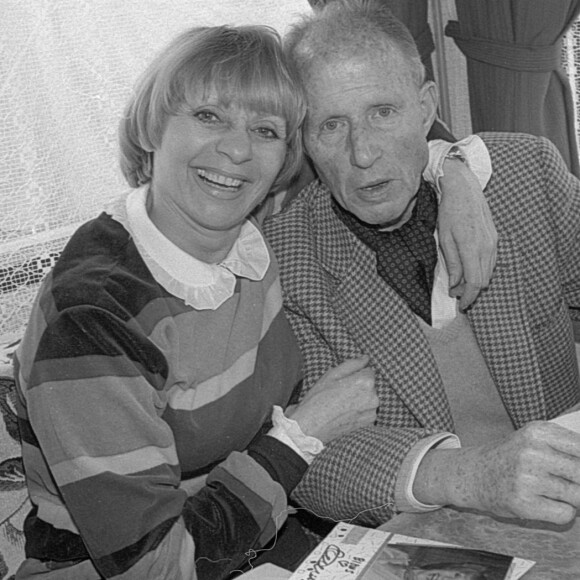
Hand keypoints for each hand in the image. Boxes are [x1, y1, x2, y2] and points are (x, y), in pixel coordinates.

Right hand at [287, 356, 377, 443]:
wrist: (310, 427)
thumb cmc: (318, 398)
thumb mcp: (332, 375)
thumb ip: (352, 364)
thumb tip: (366, 358)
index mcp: (365, 382)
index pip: (368, 370)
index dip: (355, 374)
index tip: (342, 382)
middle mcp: (373, 397)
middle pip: (370, 385)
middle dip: (359, 386)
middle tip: (340, 393)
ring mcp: (372, 412)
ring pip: (369, 398)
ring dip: (360, 398)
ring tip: (341, 404)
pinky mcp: (369, 423)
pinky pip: (367, 410)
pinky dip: (359, 410)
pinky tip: (345, 413)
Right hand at [415, 422, 579, 524]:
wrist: (474, 474)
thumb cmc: (511, 456)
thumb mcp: (534, 438)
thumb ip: (566, 444)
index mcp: (537, 432)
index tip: (573, 468)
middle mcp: (531, 453)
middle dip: (577, 481)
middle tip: (562, 480)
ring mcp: (527, 479)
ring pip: (577, 495)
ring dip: (571, 498)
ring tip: (551, 491)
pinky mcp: (523, 503)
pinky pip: (565, 513)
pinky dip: (562, 512)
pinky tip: (544, 502)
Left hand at [437, 158, 496, 309]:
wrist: (464, 189)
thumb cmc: (449, 211)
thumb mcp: (444, 238)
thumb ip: (451, 263)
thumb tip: (454, 284)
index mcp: (472, 248)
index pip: (475, 283)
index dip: (468, 297)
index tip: (460, 305)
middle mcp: (487, 247)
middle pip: (484, 281)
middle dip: (470, 291)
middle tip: (455, 293)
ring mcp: (493, 242)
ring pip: (489, 273)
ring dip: (476, 282)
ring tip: (459, 282)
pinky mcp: (495, 238)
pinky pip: (491, 262)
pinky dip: (481, 271)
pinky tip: (469, 269)